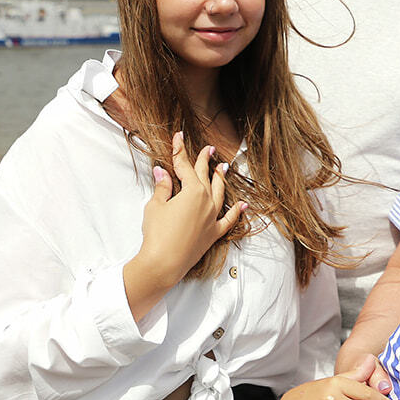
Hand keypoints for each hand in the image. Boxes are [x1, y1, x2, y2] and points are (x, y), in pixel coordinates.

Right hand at [138, 132, 244, 279]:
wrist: (163, 263)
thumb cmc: (157, 233)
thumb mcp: (156, 206)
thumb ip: (162, 187)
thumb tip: (161, 172)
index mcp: (192, 191)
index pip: (184, 166)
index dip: (180, 150)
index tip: (179, 137)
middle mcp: (206, 201)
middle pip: (205, 176)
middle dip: (205, 160)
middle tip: (208, 148)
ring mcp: (212, 218)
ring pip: (220, 193)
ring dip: (222, 180)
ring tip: (224, 168)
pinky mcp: (213, 233)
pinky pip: (229, 220)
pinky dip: (236, 212)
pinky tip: (243, 205)